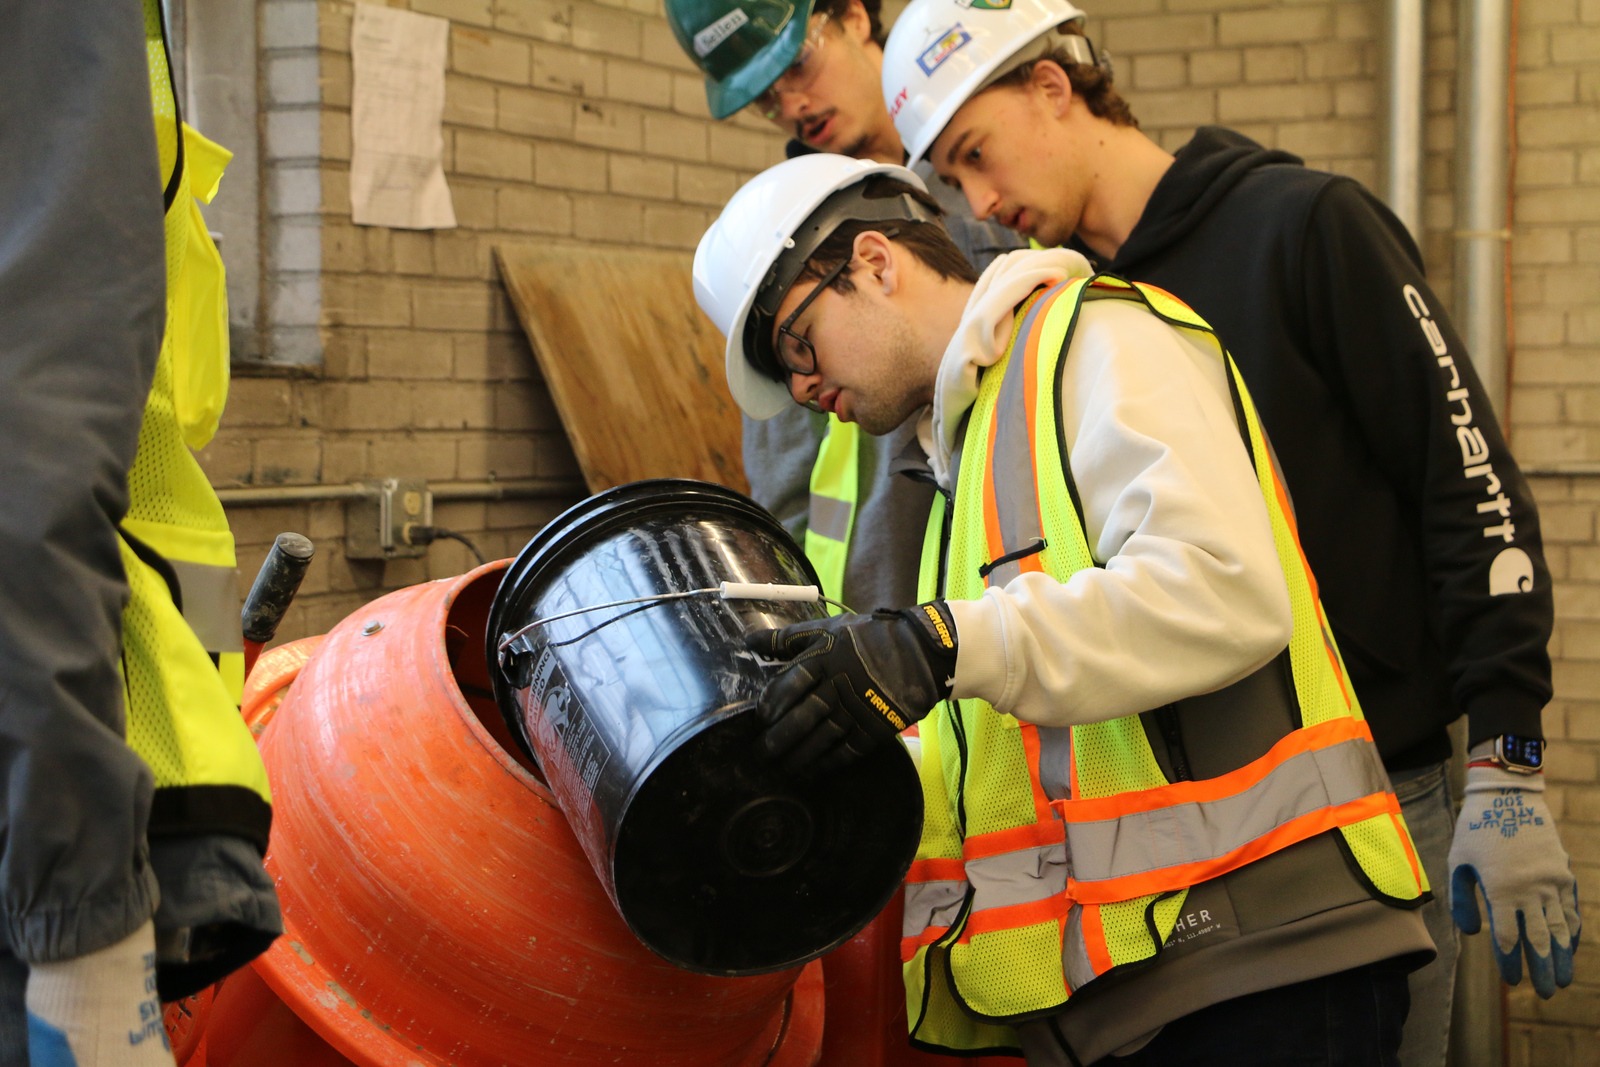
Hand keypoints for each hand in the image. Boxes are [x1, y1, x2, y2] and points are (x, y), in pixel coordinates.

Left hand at [744, 602, 958, 773]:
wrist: (919, 653)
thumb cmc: (867, 639)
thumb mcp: (826, 630)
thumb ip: (787, 638)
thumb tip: (749, 640)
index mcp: (824, 659)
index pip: (789, 686)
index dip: (771, 705)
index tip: (761, 719)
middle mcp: (838, 686)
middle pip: (801, 718)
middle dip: (777, 740)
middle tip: (761, 754)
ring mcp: (858, 709)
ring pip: (821, 739)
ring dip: (798, 757)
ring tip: (782, 768)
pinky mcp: (875, 727)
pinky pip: (846, 751)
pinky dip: (827, 763)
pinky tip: (812, 771)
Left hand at [1448, 761, 1580, 997]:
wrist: (1508, 796)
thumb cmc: (1476, 830)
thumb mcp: (1459, 863)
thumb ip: (1464, 901)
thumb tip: (1473, 934)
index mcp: (1502, 889)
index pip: (1508, 937)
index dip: (1510, 961)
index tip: (1512, 981)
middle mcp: (1531, 889)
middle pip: (1540, 939)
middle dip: (1542, 969)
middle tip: (1545, 993)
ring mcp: (1551, 881)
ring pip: (1561, 928)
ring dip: (1563, 956)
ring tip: (1564, 980)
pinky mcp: (1563, 873)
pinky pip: (1571, 908)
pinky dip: (1573, 930)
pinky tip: (1573, 946)